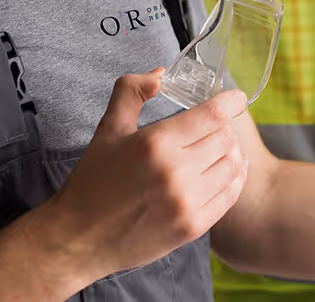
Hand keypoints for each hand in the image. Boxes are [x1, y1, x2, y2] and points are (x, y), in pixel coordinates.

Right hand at [46, 69, 249, 278]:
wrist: (78, 239)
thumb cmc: (93, 181)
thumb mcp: (108, 129)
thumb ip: (132, 91)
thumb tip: (161, 73)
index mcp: (155, 143)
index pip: (213, 114)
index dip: (231, 102)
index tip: (236, 98)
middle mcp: (175, 172)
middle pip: (226, 138)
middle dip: (223, 128)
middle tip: (213, 129)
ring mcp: (186, 203)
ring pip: (233, 165)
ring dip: (230, 153)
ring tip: (218, 150)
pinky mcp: (192, 227)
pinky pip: (230, 195)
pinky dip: (233, 179)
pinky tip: (223, 173)